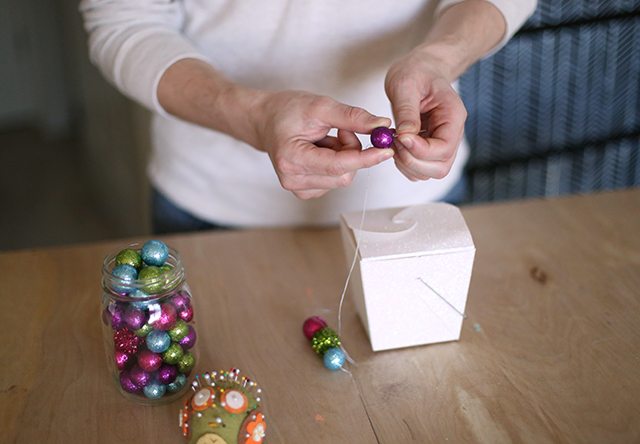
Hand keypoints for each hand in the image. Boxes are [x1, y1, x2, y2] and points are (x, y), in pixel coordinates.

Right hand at [250, 90, 392, 198]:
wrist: (266, 121)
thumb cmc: (287, 111)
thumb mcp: (320, 106)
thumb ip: (352, 117)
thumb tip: (382, 126)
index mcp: (292, 159)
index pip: (338, 165)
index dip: (366, 158)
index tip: (386, 149)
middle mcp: (293, 180)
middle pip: (344, 175)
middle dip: (352, 151)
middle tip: (341, 130)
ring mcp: (299, 188)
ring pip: (343, 178)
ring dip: (344, 156)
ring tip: (326, 139)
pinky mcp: (306, 191)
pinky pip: (336, 181)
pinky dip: (338, 164)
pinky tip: (322, 151)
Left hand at [385, 50, 466, 180]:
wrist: (421, 70)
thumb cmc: (416, 71)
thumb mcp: (406, 84)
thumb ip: (406, 111)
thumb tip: (405, 136)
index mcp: (453, 117)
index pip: (444, 148)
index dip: (420, 150)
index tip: (400, 137)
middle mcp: (451, 135)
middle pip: (439, 168)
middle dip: (412, 161)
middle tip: (394, 141)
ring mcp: (441, 144)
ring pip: (428, 172)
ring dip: (406, 164)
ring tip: (393, 141)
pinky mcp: (429, 149)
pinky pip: (419, 169)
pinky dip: (404, 164)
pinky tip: (396, 145)